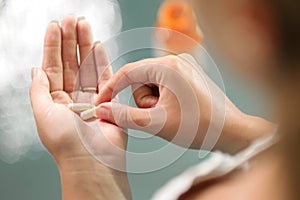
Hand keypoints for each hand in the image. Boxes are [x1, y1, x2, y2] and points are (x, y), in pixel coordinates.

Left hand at [30, 15, 129, 198]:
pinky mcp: (109, 99)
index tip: (55, 26)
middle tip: (72, 19)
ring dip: (85, 45)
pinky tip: (98, 45)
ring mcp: (91, 97)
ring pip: (87, 65)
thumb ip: (39, 89)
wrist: (93, 160)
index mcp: (54, 101)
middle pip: (71, 62)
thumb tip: (34, 69)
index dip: (53, 46)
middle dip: (70, 40)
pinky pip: (105, 75)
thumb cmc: (66, 142)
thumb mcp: (42, 113)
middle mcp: (72, 97)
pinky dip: (102, 60)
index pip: (52, 67)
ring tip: (83, 24)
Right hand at [95, 54, 274, 152]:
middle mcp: (177, 60)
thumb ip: (124, 117)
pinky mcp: (188, 74)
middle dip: (142, 100)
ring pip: (151, 83)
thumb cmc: (199, 127)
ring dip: (153, 101)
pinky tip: (175, 110)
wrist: (231, 131)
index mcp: (168, 67)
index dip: (110, 89)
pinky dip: (162, 98)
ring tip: (169, 114)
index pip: (128, 72)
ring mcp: (185, 66)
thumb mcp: (156, 123)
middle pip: (140, 78)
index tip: (100, 104)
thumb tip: (102, 111)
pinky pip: (163, 84)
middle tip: (157, 116)